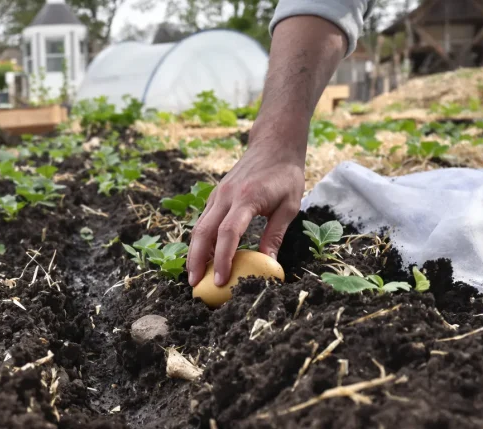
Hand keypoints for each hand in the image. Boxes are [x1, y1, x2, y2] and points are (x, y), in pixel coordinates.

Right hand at [186, 134, 304, 286]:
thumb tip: (269, 265)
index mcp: (246, 198)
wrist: (273, 145)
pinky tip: (202, 256)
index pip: (228, 233)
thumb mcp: (289, 206)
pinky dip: (199, 240)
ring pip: (198, 226)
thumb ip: (275, 235)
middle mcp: (226, 196)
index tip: (220, 280)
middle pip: (203, 231)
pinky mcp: (215, 195)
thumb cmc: (285, 175)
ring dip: (193, 252)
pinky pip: (203, 220)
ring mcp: (218, 194)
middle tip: (195, 285)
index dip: (222, 258)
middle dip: (197, 260)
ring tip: (194, 275)